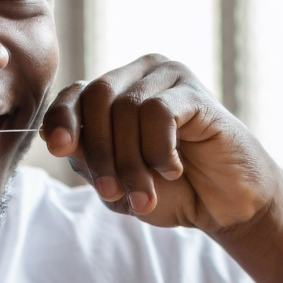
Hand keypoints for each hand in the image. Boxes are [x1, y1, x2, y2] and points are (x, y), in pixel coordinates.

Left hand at [43, 55, 282, 233]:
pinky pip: (158, 113)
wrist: (224, 207)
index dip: (61, 119)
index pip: (75, 94)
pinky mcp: (195, 92)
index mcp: (114, 93)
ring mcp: (169, 78)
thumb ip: (88, 158)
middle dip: (100, 152)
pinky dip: (158, 150)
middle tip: (111, 192)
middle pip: (97, 99)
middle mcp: (139, 76)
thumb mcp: (117, 181)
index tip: (58, 149)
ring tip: (145, 195)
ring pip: (127, 109)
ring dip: (130, 162)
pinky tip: (172, 171)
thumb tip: (59, 140)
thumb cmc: (172, 192)